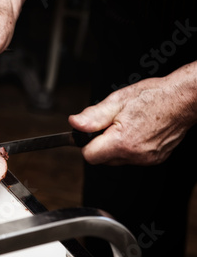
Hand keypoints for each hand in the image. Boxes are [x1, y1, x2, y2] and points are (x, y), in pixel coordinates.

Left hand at [69, 75, 196, 165]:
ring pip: (117, 159)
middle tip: (111, 124)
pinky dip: (129, 147)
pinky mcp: (155, 159)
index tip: (90, 132)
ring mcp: (146, 159)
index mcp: (122, 142)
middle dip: (101, 143)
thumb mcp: (116, 101)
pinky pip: (132, 157)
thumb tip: (75, 124)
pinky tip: (137, 131)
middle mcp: (135, 155)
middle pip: (102, 159)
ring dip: (115, 146)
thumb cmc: (151, 97)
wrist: (181, 99)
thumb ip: (92, 116)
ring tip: (126, 125)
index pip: (89, 156)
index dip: (86, 143)